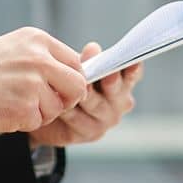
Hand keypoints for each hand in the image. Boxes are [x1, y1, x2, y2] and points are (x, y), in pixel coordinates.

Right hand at [0, 27, 87, 134]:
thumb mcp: (12, 48)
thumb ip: (41, 57)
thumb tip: (68, 73)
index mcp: (37, 40)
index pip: (75, 62)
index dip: (70, 79)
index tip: (62, 87)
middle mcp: (40, 59)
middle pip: (77, 85)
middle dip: (67, 99)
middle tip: (48, 103)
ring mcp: (34, 84)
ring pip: (58, 108)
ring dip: (40, 112)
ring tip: (13, 102)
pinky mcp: (26, 108)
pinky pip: (38, 122)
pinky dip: (24, 122)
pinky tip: (5, 110)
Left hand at [26, 41, 140, 147]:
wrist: (49, 110)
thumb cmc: (70, 82)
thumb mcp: (80, 68)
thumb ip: (89, 59)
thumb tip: (94, 48)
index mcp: (123, 82)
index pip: (132, 73)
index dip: (133, 68)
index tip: (134, 61)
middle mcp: (120, 103)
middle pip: (116, 90)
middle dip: (111, 80)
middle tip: (107, 73)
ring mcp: (107, 120)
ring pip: (96, 106)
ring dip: (84, 95)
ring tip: (71, 84)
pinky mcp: (90, 134)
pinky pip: (78, 120)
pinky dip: (68, 110)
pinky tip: (60, 104)